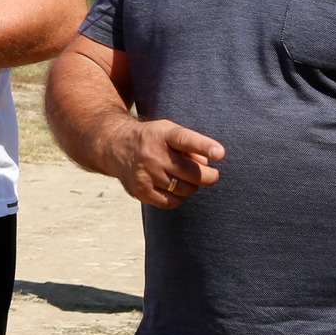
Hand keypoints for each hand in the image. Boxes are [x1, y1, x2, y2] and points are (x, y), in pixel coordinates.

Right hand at [110, 118, 224, 208]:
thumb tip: (206, 165)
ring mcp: (145, 174)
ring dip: (192, 186)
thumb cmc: (153, 139)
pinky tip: (174, 187)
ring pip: (185, 189)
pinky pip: (172, 202)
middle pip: (192, 173)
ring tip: (184, 177)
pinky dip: (179, 197)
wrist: (115, 146)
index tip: (220, 153)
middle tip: (211, 174)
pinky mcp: (141, 191)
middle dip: (209, 176)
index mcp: (163, 134)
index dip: (204, 146)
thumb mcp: (169, 132)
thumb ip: (191, 146)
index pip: (185, 140)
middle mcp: (152, 154)